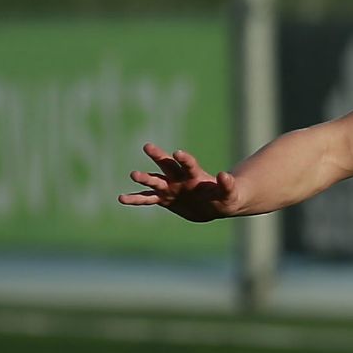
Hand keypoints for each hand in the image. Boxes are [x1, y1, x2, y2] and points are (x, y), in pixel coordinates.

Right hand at [119, 142, 239, 221]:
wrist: (215, 206)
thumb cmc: (225, 197)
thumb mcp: (230, 193)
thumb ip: (227, 184)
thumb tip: (224, 175)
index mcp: (196, 174)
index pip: (188, 164)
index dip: (184, 159)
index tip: (177, 153)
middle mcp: (180, 178)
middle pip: (167, 165)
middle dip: (158, 156)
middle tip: (148, 146)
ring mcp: (171, 188)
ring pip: (155, 181)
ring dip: (145, 178)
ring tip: (134, 174)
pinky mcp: (165, 199)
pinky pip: (148, 199)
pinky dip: (136, 199)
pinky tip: (122, 199)